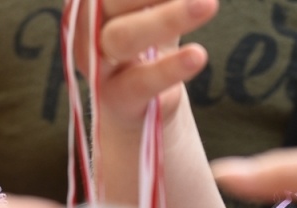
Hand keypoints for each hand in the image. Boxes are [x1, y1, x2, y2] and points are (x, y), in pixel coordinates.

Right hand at [95, 0, 214, 127]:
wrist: (137, 108)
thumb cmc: (148, 44)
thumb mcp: (155, 5)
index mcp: (94, 3)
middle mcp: (88, 29)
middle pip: (112, 0)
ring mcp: (97, 66)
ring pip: (124, 37)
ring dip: (168, 18)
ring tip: (209, 4)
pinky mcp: (115, 99)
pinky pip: (141, 81)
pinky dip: (170, 67)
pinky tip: (198, 55)